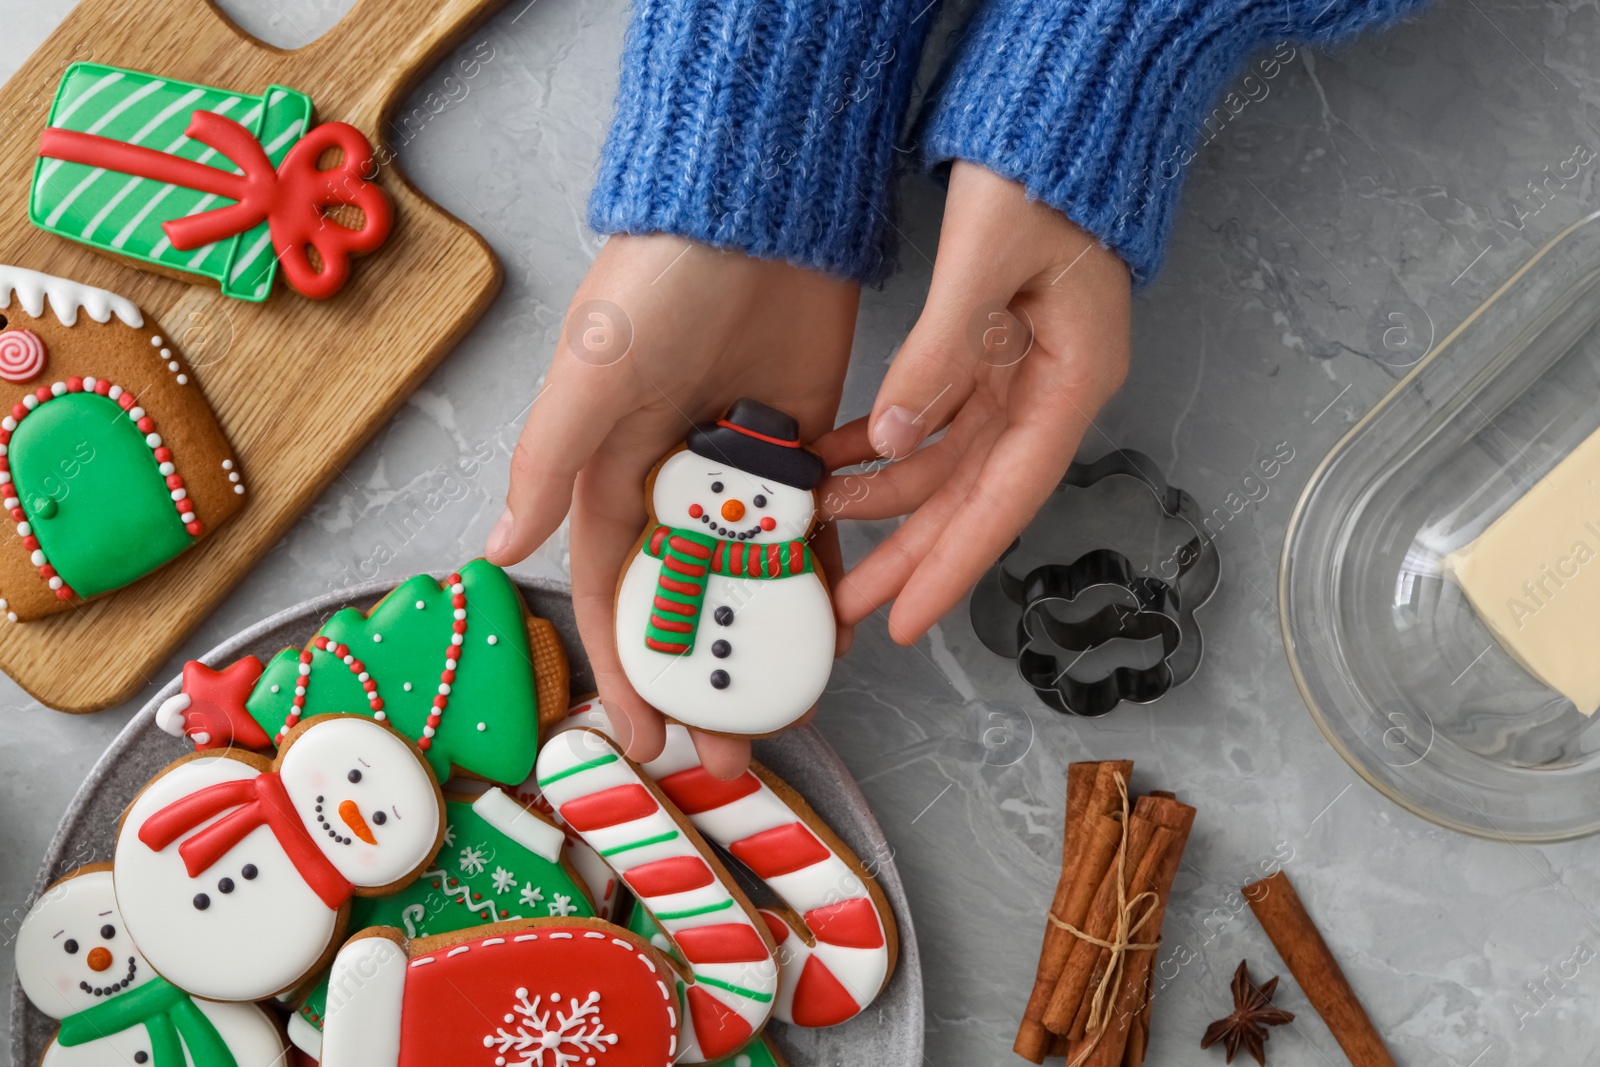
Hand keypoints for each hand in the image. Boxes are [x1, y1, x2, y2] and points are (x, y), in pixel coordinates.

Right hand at [486, 235, 858, 776]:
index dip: (622, 667)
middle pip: (685, 602)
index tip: (641, 738)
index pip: (611, 593)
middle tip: (727, 752)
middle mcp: (674, 482)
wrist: (758, 215)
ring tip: (784, 713)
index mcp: (611, 473)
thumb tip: (497, 546)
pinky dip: (817, 581)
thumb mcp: (591, 376)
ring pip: (749, 579)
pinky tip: (832, 634)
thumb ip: (550, 462)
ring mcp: (741, 470)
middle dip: (700, 677)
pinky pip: (809, 532)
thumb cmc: (658, 288)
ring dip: (762, 646)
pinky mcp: (802, 448)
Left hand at [815, 162, 1131, 644]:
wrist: (1054, 115)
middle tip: (853, 609)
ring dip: (886, 497)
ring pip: (947, 466)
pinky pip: (932, 420)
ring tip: (821, 524)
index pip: (1009, 495)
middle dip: (913, 555)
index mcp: (1071, 377)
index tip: (907, 619)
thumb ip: (940, 354)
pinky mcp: (987, 355)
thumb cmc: (1043, 173)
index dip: (956, 563)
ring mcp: (1018, 375)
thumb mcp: (987, 258)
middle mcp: (1048, 389)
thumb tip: (891, 440)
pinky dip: (882, 443)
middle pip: (975, 497)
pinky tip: (835, 459)